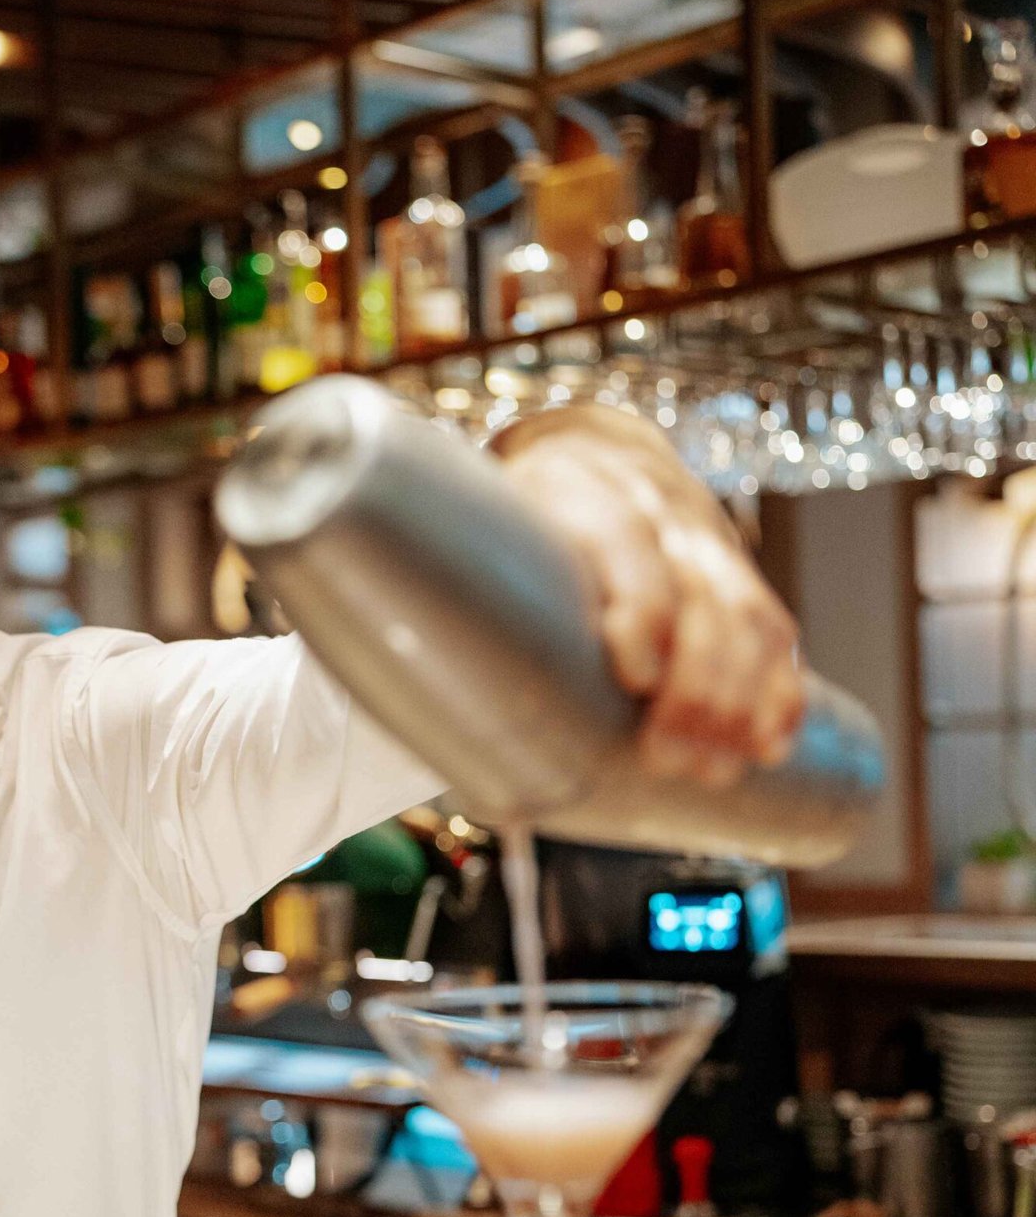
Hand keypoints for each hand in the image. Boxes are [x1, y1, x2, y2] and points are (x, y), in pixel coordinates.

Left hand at [488, 403, 803, 786]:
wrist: (592, 448)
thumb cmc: (519, 515)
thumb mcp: (486, 524)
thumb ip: (469, 593)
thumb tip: (437, 706)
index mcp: (584, 489)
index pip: (626, 540)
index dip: (641, 607)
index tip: (637, 676)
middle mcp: (659, 508)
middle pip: (698, 591)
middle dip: (694, 683)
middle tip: (669, 758)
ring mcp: (707, 540)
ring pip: (746, 614)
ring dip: (740, 699)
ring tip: (715, 768)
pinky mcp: (737, 573)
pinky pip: (774, 628)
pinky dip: (779, 690)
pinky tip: (771, 743)